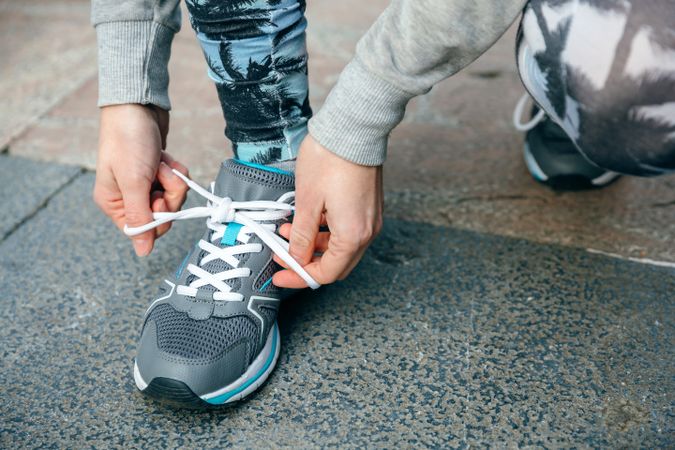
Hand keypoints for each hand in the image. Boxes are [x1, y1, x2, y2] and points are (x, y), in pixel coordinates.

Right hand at [93, 104, 188, 255]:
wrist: (138, 105)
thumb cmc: (129, 141)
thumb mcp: (134, 182)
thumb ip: (140, 218)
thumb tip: (142, 252)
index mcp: (113, 203)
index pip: (144, 229)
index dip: (159, 217)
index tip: (158, 197)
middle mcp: (128, 197)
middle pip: (163, 215)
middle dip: (169, 193)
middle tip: (160, 175)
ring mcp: (145, 184)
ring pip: (174, 198)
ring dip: (173, 179)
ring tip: (160, 162)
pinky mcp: (159, 173)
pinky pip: (178, 183)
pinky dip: (176, 170)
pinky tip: (165, 157)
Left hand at [273, 134, 382, 287]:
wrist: (354, 128)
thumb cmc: (329, 161)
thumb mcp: (307, 201)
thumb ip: (301, 236)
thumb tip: (297, 257)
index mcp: (352, 236)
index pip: (326, 273)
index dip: (299, 276)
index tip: (279, 273)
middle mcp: (367, 232)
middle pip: (336, 264)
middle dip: (307, 263)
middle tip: (282, 256)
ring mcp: (371, 219)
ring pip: (341, 247)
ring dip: (314, 245)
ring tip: (287, 230)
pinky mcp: (369, 206)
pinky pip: (347, 230)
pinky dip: (326, 231)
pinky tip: (306, 218)